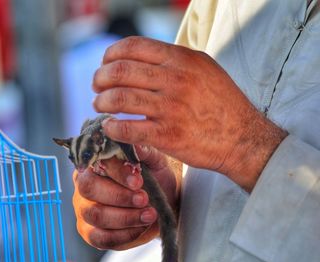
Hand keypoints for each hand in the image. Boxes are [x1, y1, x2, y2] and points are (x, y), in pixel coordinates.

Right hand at [72, 145, 180, 249]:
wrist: (162, 202)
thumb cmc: (153, 177)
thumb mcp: (154, 160)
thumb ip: (144, 151)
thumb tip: (134, 143)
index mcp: (96, 161)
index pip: (97, 162)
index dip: (118, 172)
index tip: (139, 180)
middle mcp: (84, 183)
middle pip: (88, 188)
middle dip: (119, 196)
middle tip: (144, 199)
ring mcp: (84, 208)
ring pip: (95, 214)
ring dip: (125, 217)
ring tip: (149, 214)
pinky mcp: (90, 232)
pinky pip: (100, 237)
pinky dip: (124, 234)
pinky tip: (140, 227)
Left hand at [93, 36, 286, 191]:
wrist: (242, 137)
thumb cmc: (221, 103)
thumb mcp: (203, 68)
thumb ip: (172, 60)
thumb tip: (138, 57)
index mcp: (182, 59)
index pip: (133, 46)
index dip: (110, 55)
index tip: (105, 64)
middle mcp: (175, 80)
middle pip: (120, 71)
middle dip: (100, 78)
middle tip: (96, 86)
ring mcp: (171, 108)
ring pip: (120, 99)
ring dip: (101, 102)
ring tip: (99, 105)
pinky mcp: (168, 135)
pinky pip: (128, 129)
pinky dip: (111, 127)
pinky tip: (109, 127)